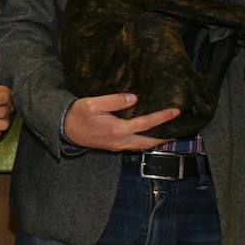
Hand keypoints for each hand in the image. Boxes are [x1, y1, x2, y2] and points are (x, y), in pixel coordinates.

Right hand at [63, 93, 181, 151]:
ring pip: (143, 145)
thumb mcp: (93, 103)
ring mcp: (118, 145)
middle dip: (166, 136)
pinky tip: (149, 135)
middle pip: (150, 141)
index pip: (146, 123)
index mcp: (118, 129)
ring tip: (168, 133)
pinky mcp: (114, 146)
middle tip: (180, 130)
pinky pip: (135, 145)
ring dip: (157, 140)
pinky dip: (146, 141)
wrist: (64, 129)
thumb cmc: (78, 114)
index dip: (162, 118)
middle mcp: (121, 140)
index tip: (175, 111)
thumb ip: (114, 100)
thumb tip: (134, 98)